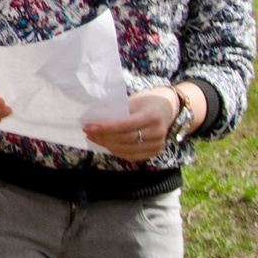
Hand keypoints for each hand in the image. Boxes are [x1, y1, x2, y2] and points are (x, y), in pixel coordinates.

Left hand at [82, 83, 206, 161]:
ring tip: (94, 138)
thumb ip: (120, 112)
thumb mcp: (135, 101)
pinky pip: (133, 156)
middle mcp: (156, 132)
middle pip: (124, 139)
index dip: (105, 128)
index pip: (124, 125)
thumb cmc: (147, 102)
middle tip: (88, 132)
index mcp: (151, 116)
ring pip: (127, 149)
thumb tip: (97, 119)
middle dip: (103, 137)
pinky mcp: (155, 151)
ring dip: (107, 145)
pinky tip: (107, 145)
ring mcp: (157, 144)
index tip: (89, 127)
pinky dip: (118, 152)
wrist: (169, 108)